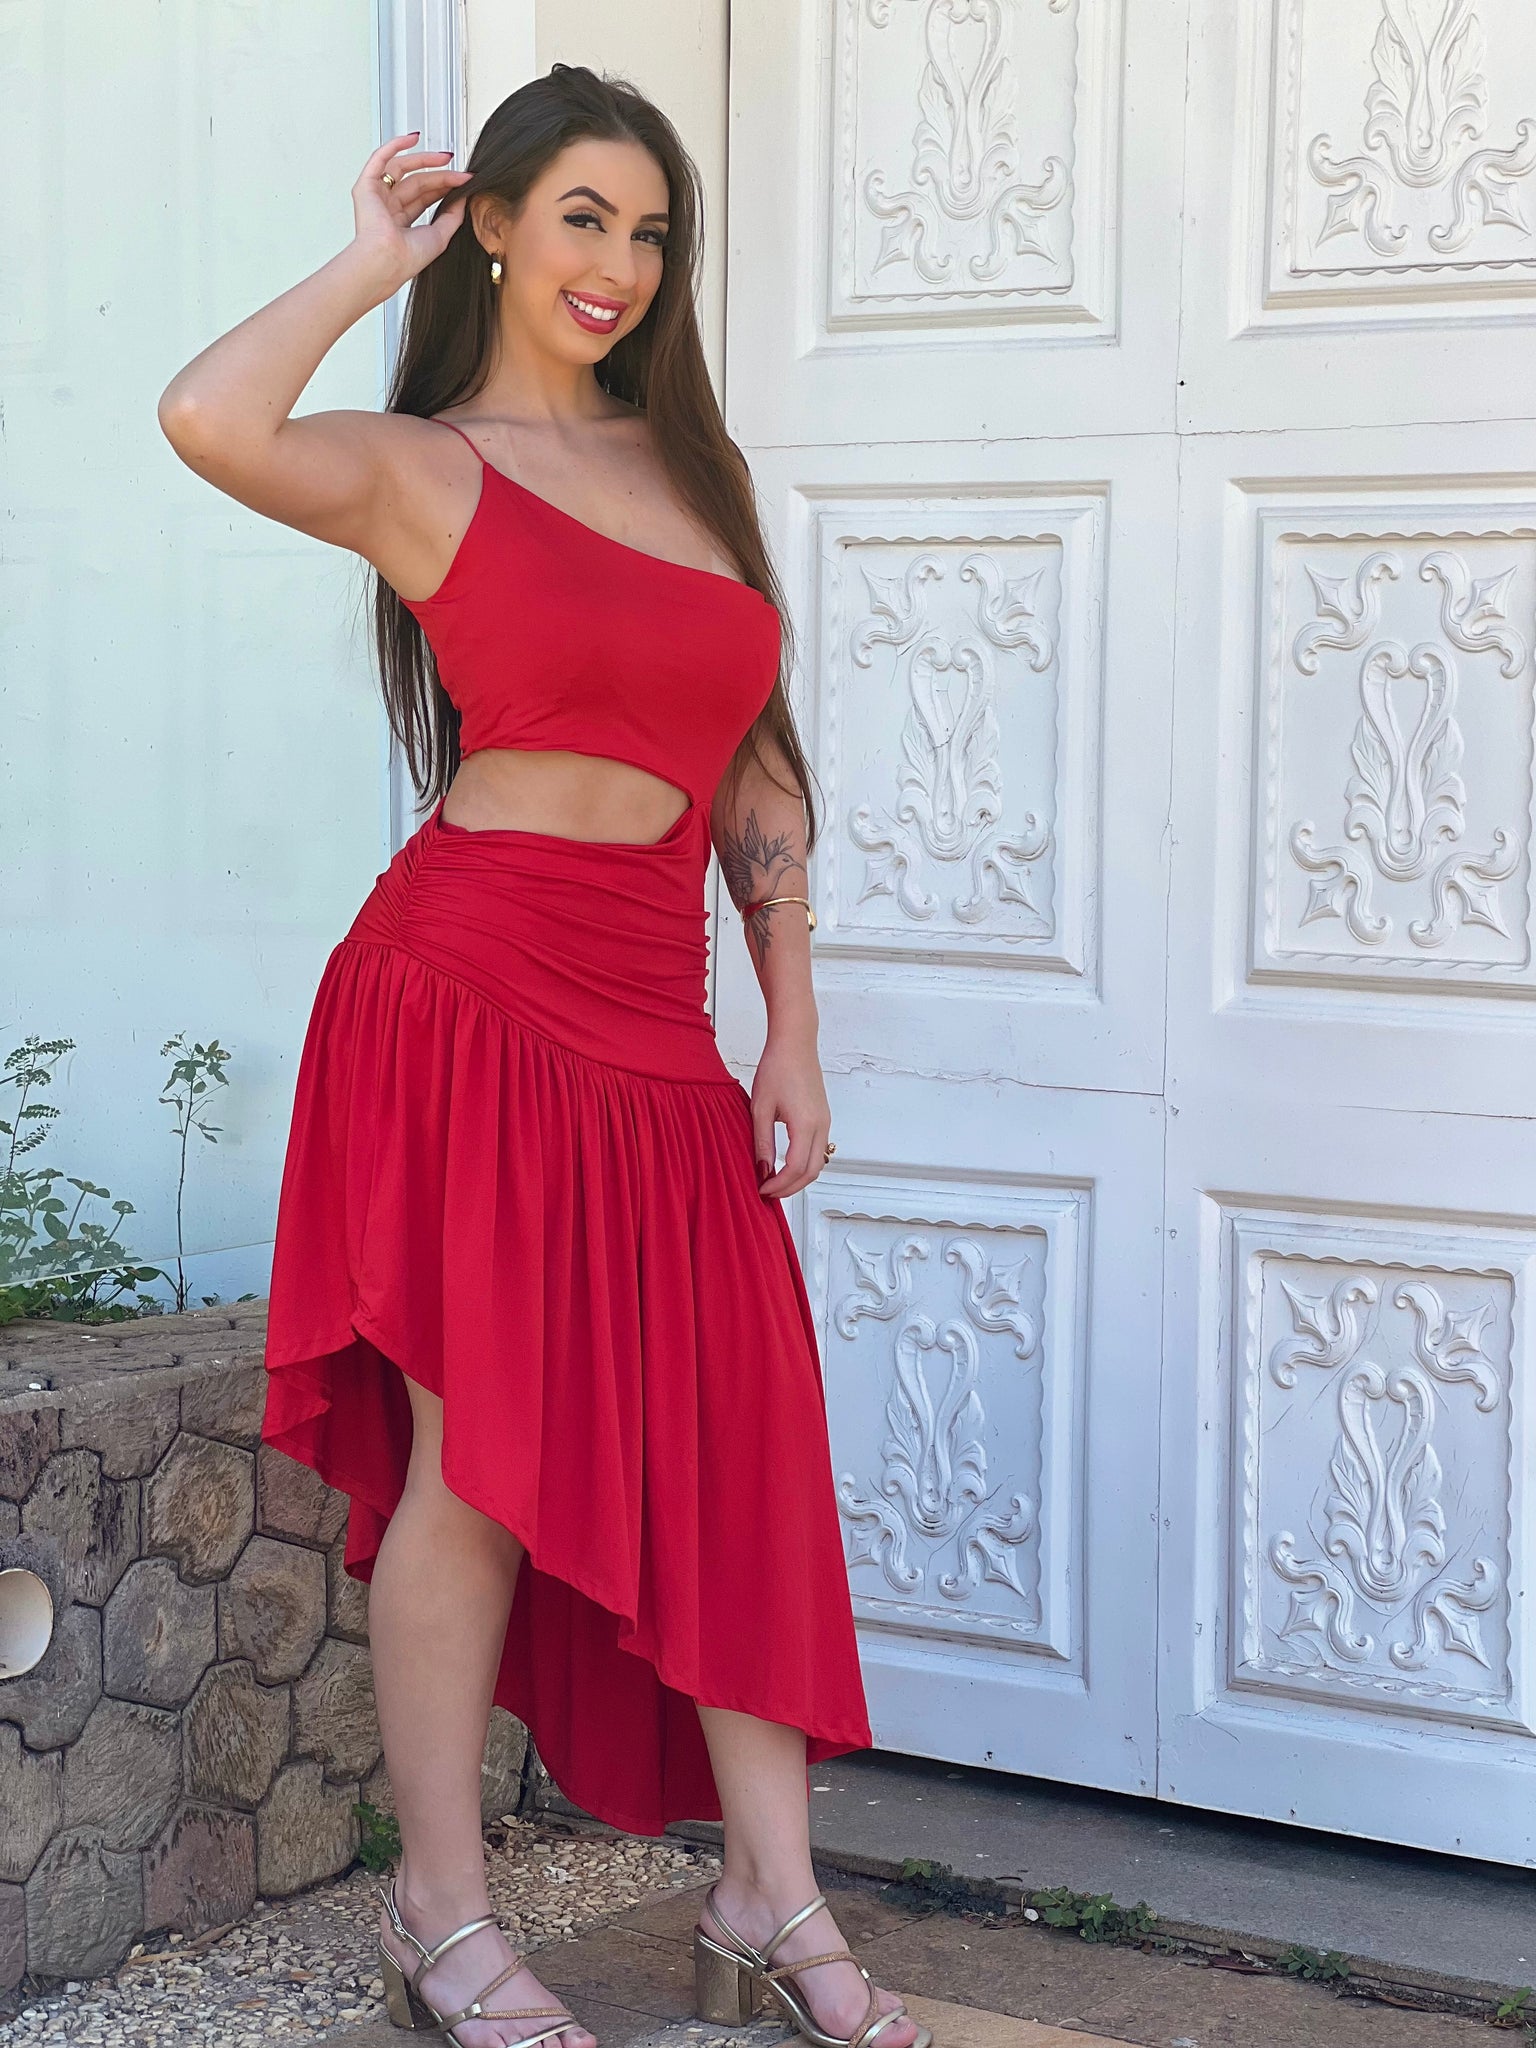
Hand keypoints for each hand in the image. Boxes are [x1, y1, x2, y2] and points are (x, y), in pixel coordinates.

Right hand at [350, 132, 471, 286]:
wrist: (388, 259)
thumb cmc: (407, 258)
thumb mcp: (440, 235)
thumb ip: (453, 216)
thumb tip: (463, 197)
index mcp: (401, 221)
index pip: (425, 196)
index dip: (444, 186)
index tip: (463, 181)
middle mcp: (388, 207)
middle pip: (417, 181)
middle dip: (440, 174)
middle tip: (460, 172)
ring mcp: (376, 195)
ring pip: (402, 168)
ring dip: (424, 159)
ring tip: (445, 157)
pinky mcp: (366, 186)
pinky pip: (380, 158)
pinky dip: (395, 145)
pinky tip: (413, 138)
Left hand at [751, 1035, 832, 1199]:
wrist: (795, 1043)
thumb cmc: (777, 1067)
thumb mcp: (760, 1108)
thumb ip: (762, 1143)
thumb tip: (762, 1170)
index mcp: (806, 1124)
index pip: (796, 1169)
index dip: (779, 1185)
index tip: (761, 1190)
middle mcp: (821, 1126)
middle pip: (812, 1172)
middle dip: (791, 1188)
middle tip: (768, 1193)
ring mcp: (825, 1122)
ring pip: (818, 1163)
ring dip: (798, 1177)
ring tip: (775, 1181)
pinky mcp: (823, 1117)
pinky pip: (818, 1149)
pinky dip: (804, 1164)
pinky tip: (785, 1163)